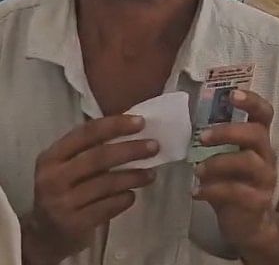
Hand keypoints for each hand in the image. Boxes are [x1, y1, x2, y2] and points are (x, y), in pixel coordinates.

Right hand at [21, 116, 156, 264]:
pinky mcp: (75, 223)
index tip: (141, 122)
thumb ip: (91, 148)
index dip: (115, 125)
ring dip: (134, 176)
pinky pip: (109, 206)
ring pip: (106, 183)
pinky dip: (125, 198)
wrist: (47, 233)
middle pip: (99, 157)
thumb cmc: (65, 189)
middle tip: (154, 146)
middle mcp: (52, 179)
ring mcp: (62, 203)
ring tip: (151, 174)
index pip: (85, 134)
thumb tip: (135, 128)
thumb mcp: (66, 166)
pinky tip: (133, 194)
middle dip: (130, 150)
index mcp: (51, 157)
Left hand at [193, 89, 278, 253]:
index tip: (232, 93)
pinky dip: (212, 190)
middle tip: (202, 137)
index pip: (264, 114)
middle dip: (228, 131)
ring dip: (217, 162)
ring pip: (247, 162)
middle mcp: (266, 156)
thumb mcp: (228, 161)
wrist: (250, 225)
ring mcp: (264, 179)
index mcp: (259, 142)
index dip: (251, 101)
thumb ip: (218, 144)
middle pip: (256, 134)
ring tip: (196, 171)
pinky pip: (235, 191)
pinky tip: (196, 192)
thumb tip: (189, 120)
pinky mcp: (257, 201)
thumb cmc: (235, 186)